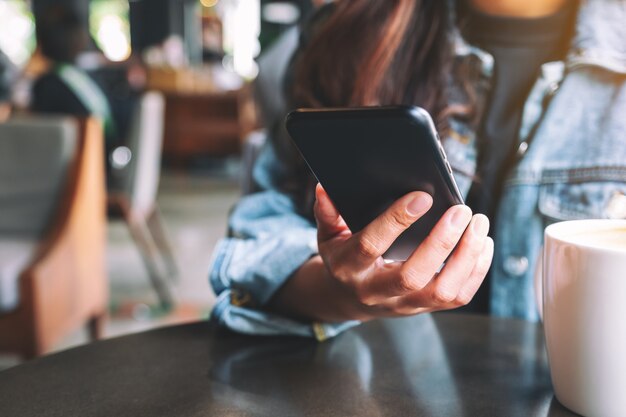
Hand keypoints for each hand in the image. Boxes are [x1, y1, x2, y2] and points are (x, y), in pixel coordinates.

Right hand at [312, 184, 492, 320]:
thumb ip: (328, 213)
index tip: (423, 196)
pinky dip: (476, 270)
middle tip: (462, 211)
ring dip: (466, 257)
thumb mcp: (329, 234)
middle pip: (411, 276)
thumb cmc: (344, 256)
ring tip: (479, 224)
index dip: (395, 221)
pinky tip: (482, 243)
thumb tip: (325, 188)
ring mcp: (402, 305)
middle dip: (440, 242)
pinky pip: (457, 297)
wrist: (350, 297)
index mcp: (348, 267)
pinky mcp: (424, 309)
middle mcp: (375, 291)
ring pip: (441, 291)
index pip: (371, 246)